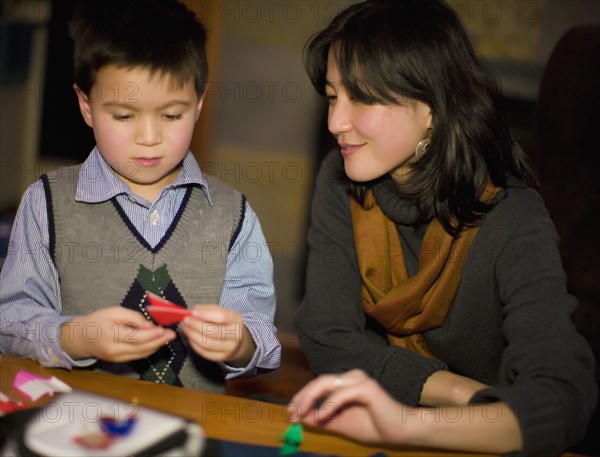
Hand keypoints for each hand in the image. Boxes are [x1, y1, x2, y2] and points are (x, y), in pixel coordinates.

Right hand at [60, 307, 175, 361]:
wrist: (81, 337)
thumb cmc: (98, 320)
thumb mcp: (114, 311)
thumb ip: (133, 317)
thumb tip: (149, 325)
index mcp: (110, 334)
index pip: (135, 337)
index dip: (151, 334)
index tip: (163, 329)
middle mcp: (113, 349)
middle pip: (141, 348)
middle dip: (159, 341)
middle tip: (172, 334)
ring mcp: (116, 358)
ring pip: (141, 354)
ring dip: (157, 346)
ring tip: (168, 337)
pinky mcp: (118, 361)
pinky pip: (138, 356)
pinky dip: (149, 349)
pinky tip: (158, 342)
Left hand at [181, 305, 255, 366]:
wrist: (237, 340)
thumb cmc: (225, 323)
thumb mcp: (221, 312)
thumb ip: (208, 310)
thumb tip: (193, 311)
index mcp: (236, 320)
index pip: (222, 317)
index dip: (206, 314)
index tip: (193, 312)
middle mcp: (236, 335)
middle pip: (214, 332)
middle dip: (196, 325)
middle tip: (186, 320)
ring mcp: (229, 348)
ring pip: (208, 344)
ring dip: (193, 335)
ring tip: (186, 328)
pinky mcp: (221, 357)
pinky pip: (204, 352)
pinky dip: (194, 344)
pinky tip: (190, 337)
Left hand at [289, 370, 521, 453]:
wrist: (401, 430)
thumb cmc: (375, 426)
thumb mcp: (342, 424)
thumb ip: (323, 419)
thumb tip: (302, 416)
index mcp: (345, 384)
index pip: (318, 385)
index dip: (302, 398)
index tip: (290, 413)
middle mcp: (350, 378)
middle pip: (319, 381)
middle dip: (302, 397)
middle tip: (291, 413)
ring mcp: (359, 380)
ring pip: (327, 383)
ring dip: (310, 399)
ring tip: (301, 413)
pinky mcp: (366, 387)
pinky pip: (341, 394)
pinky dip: (328, 405)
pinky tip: (321, 416)